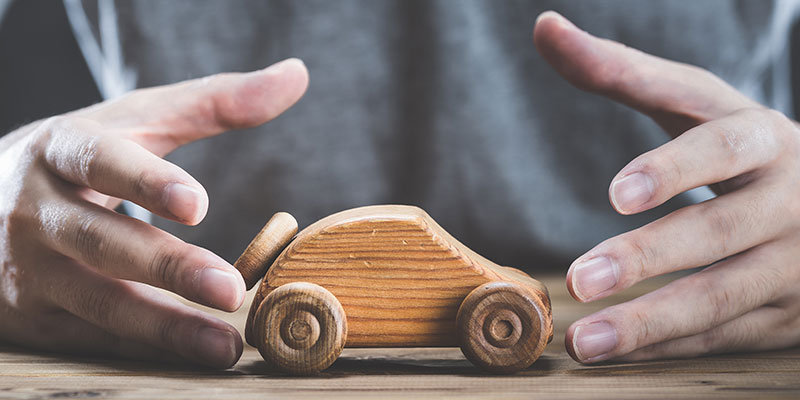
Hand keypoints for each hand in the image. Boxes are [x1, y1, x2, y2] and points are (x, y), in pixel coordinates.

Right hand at [0, 58, 308, 367]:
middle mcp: (36, 211)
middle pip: (102, 241)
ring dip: (164, 328)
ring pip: (98, 302)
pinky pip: (93, 336)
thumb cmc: (79, 159)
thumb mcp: (131, 121)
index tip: (196, 203)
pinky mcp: (34, 316)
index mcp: (60, 150)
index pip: (98, 161)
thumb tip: (295, 76)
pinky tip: (193, 356)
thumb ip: (212, 103)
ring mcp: (29, 269)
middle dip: (168, 268)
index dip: (144, 181)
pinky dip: (145, 349)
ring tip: (224, 346)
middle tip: (231, 289)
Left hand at [534, 12, 799, 361]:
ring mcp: (796, 262)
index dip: (673, 168)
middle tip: (580, 278)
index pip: (721, 145)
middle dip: (647, 256)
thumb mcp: (698, 106)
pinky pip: (725, 335)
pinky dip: (668, 346)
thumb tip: (544, 26)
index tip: (617, 193)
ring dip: (650, 322)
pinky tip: (616, 354)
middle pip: (716, 230)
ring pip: (721, 296)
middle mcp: (787, 198)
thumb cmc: (743, 149)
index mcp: (763, 138)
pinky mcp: (791, 313)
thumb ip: (622, 72)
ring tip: (583, 342)